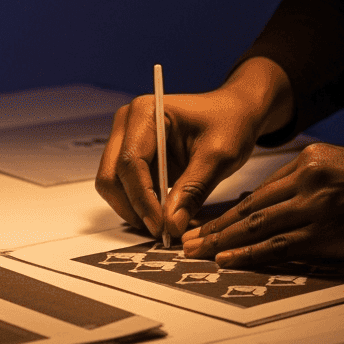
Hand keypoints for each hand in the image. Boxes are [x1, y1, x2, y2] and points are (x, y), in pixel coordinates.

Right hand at [96, 59, 292, 238]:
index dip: (142, 198)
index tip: (162, 227)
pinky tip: (162, 214)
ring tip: (165, 225)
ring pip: (112, 185)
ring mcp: (125, 139)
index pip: (131, 161)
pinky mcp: (130, 155)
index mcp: (145, 112)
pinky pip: (122, 187)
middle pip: (111, 174)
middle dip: (133, 207)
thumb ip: (193, 190)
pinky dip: (137, 206)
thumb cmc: (228, 124)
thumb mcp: (218, 156)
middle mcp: (127, 123)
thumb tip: (171, 226)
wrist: (232, 113)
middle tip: (162, 231)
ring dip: (133, 209)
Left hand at [182, 143, 343, 264]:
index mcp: (310, 160)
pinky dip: (249, 252)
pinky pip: (279, 244)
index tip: (207, 220)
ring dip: (222, 240)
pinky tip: (229, 257)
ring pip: (256, 224)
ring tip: (196, 251)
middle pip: (250, 205)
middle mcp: (306, 177)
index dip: (231, 208)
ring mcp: (315, 204)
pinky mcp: (327, 230)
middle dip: (215, 224)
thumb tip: (278, 207)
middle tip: (186, 238)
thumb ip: (311, 183)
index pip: (261, 189)